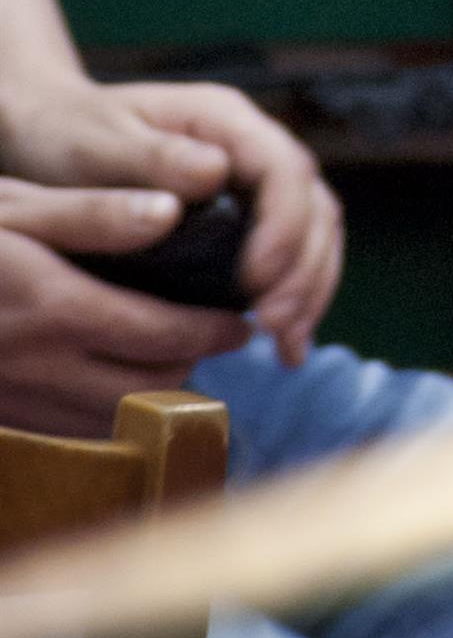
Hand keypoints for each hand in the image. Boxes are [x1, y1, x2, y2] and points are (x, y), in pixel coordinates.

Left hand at [0, 77, 341, 362]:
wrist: (57, 135)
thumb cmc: (74, 135)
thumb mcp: (100, 144)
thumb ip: (155, 157)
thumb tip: (215, 173)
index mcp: (226, 120)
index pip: (283, 169)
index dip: (282, 228)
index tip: (255, 282)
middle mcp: (254, 147)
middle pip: (313, 205)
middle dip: (303, 271)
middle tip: (274, 327)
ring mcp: (257, 181)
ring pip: (316, 233)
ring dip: (310, 291)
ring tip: (287, 347)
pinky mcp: (251, 216)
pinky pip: (295, 253)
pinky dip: (299, 297)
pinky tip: (287, 343)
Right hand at [0, 207, 245, 438]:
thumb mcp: (16, 208)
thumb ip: (94, 213)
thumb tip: (172, 212)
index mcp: (54, 307)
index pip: (161, 336)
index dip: (212, 332)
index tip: (242, 323)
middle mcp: (38, 365)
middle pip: (146, 389)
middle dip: (190, 364)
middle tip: (215, 338)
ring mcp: (16, 400)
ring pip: (110, 419)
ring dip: (149, 394)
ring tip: (170, 355)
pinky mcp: (1, 415)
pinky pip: (68, 429)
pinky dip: (102, 409)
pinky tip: (110, 375)